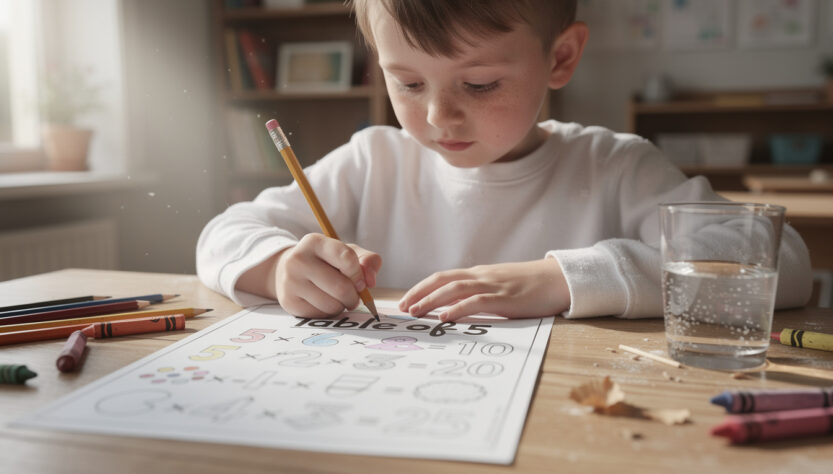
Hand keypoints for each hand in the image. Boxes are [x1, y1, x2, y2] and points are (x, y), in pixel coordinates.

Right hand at [274, 233, 381, 316]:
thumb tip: (370, 281)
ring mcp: (291, 282)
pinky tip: (324, 303)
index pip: (346, 258)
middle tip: (353, 296)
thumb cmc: (324, 262)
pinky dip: (329, 312)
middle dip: (354, 296)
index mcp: (314, 242)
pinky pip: (321, 315)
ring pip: (331, 304)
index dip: (359, 274)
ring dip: (342, 305)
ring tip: (337, 298)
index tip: (361, 282)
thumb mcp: (346, 253)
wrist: (286, 271)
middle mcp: (298, 260)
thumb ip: (367, 261)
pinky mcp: (289, 302)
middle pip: (341, 287)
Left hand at [399, 258, 569, 321]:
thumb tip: (456, 308)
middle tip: (402, 307)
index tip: (405, 300)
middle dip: (419, 292)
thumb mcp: (500, 287)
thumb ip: (479, 294)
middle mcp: (481, 276)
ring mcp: (493, 285)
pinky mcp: (505, 298)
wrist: (559, 279)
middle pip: (442, 280)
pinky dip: (457, 308)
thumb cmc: (531, 286)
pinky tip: (444, 317)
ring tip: (416, 312)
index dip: (421, 287)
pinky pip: (476, 301)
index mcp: (479, 274)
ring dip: (431, 300)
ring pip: (454, 289)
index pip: (443, 277)